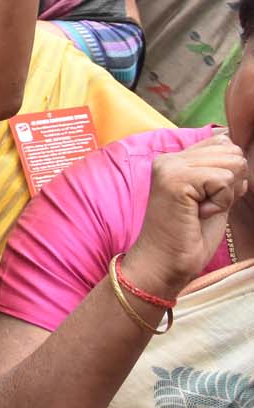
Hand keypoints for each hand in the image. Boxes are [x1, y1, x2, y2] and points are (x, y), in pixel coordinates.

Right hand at [125, 133, 247, 295]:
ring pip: (231, 164)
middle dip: (231, 183)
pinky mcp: (174, 180)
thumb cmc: (191, 236)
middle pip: (232, 151)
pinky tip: (199, 213)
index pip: (224, 142)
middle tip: (204, 206)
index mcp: (176, 159)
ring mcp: (170, 166)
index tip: (208, 198)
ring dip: (225, 193)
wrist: (165, 264)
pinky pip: (222, 180)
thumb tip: (241, 154)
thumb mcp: (213, 197)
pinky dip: (220, 201)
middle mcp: (169, 157)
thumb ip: (222, 173)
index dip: (230, 174)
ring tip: (201, 209)